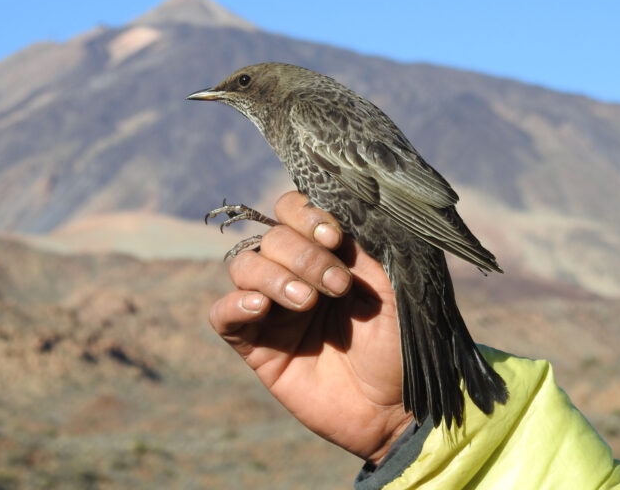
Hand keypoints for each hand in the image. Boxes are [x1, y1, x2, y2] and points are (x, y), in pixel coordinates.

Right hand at [209, 191, 412, 463]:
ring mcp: (271, 308)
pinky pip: (221, 315)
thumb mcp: (391, 289)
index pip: (293, 211)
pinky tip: (260, 308)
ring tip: (307, 302)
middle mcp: (293, 273)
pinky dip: (234, 304)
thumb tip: (334, 216)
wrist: (392, 407)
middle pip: (271, 238)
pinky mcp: (254, 344)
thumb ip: (361, 249)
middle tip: (337, 285)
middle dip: (303, 255)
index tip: (333, 237)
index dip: (306, 215)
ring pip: (243, 266)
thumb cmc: (397, 345)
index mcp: (325, 252)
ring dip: (273, 275)